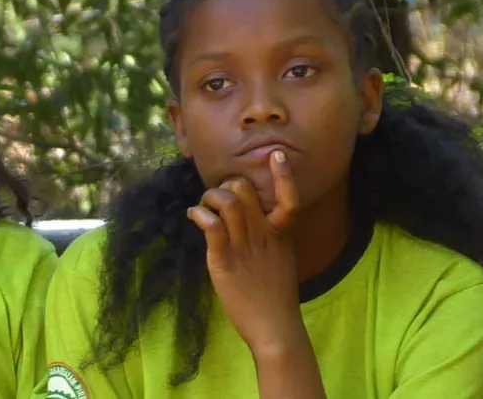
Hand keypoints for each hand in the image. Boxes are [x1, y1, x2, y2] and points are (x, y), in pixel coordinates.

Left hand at [187, 150, 306, 353]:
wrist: (275, 327)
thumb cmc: (276, 296)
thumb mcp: (282, 260)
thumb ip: (271, 238)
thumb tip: (255, 224)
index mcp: (280, 234)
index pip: (289, 198)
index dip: (283, 175)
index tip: (276, 155)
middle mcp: (264, 235)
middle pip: (245, 190)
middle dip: (226, 187)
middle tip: (216, 201)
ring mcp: (244, 247)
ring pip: (227, 201)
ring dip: (209, 198)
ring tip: (202, 208)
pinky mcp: (224, 261)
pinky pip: (212, 226)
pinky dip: (199, 214)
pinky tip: (194, 216)